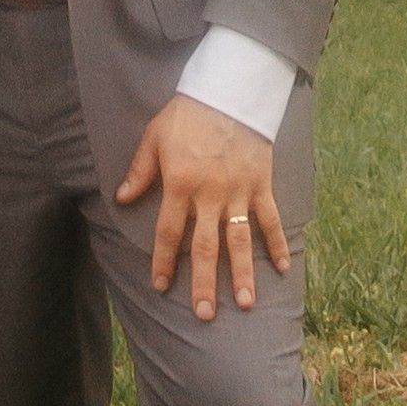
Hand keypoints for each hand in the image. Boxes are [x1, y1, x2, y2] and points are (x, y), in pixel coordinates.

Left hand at [118, 94, 290, 323]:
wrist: (229, 90)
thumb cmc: (188, 114)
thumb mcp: (155, 136)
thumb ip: (140, 171)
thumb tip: (122, 198)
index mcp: (180, 184)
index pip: (170, 232)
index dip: (165, 261)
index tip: (161, 286)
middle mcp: (210, 194)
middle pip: (206, 246)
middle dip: (205, 283)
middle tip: (205, 315)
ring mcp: (239, 191)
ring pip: (240, 239)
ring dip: (243, 273)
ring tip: (246, 303)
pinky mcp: (261, 184)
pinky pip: (271, 219)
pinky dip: (278, 243)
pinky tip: (284, 268)